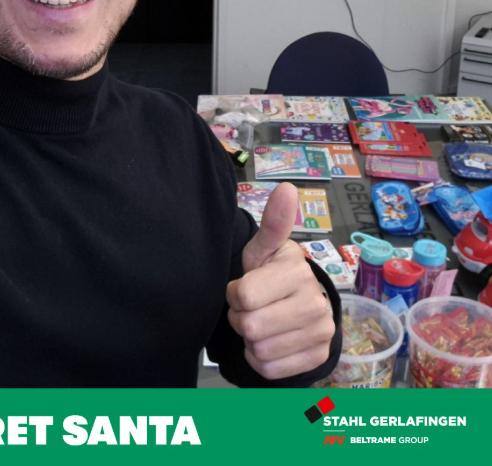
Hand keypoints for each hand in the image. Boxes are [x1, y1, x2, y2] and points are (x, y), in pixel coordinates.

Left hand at [227, 182, 334, 379]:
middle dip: (240, 318)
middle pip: (249, 327)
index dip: (235, 294)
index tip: (243, 287)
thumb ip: (272, 223)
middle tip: (251, 307)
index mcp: (297, 270)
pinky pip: (270, 370)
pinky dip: (261, 360)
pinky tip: (270, 341)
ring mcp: (321, 331)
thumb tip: (286, 187)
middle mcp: (316, 301)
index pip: (244, 296)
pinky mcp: (318, 356)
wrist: (296, 304)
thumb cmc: (271, 273)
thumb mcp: (264, 249)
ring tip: (262, 321)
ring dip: (250, 340)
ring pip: (259, 351)